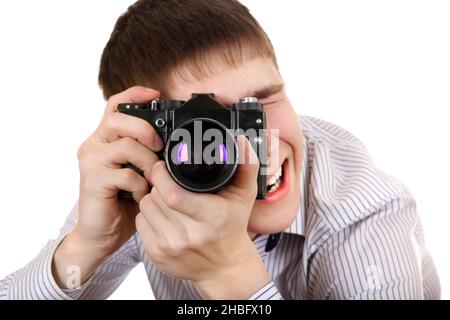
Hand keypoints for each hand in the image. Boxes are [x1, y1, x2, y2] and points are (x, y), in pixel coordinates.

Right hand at [53, 86, 162, 287]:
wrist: (101, 234)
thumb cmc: (123, 202)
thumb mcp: (137, 172)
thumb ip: (147, 154)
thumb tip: (174, 143)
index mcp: (105, 139)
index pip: (115, 105)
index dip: (135, 94)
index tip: (156, 94)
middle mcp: (94, 145)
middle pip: (118, 119)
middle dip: (146, 130)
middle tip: (160, 146)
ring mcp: (91, 162)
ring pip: (126, 145)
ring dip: (148, 162)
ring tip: (152, 179)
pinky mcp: (93, 181)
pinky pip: (126, 174)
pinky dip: (140, 185)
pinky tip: (141, 195)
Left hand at [136, 136, 269, 298]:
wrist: (225, 267)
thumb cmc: (232, 227)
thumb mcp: (244, 196)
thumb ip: (246, 166)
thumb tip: (242, 141)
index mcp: (211, 218)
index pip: (172, 194)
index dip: (161, 175)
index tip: (162, 167)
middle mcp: (189, 235)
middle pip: (155, 198)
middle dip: (156, 184)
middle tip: (166, 181)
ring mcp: (170, 247)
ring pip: (145, 208)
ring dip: (151, 198)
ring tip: (164, 197)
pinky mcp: (157, 256)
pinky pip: (140, 224)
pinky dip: (147, 215)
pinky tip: (161, 214)